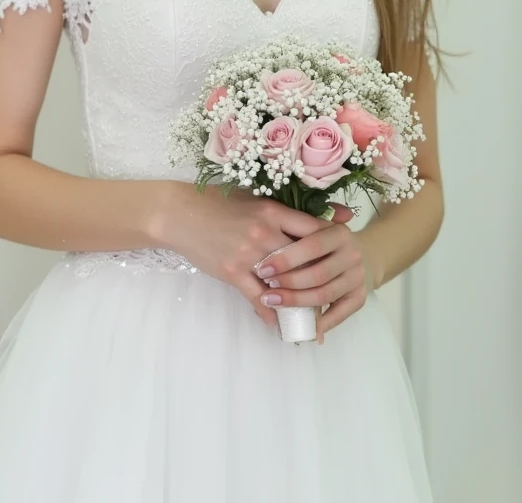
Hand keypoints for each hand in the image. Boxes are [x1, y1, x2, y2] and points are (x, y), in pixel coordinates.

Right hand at [155, 182, 329, 327]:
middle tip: (334, 289)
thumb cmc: (218, 202)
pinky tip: (281, 323)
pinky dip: (272, 313)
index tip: (341, 256)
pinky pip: (258, 298)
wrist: (180, 213)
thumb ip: (289, 208)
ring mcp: (248, 255)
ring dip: (300, 300)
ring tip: (313, 313)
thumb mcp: (254, 197)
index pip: (315, 231)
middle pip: (305, 260)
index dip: (332, 246)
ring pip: (285, 283)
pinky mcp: (232, 272)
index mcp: (273, 211)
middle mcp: (264, 233)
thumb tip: (339, 212)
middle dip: (321, 276)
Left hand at [255, 218, 373, 342]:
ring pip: (325, 294)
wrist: (364, 252)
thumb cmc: (326, 241)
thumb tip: (264, 261)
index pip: (312, 246)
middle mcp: (352, 254)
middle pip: (318, 273)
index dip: (286, 259)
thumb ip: (294, 236)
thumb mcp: (313, 231)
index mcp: (339, 233)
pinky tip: (302, 325)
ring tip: (275, 304)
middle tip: (267, 291)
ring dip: (298, 302)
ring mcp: (358, 276)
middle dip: (290, 284)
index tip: (263, 270)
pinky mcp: (360, 296)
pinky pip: (339, 314)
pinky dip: (320, 322)